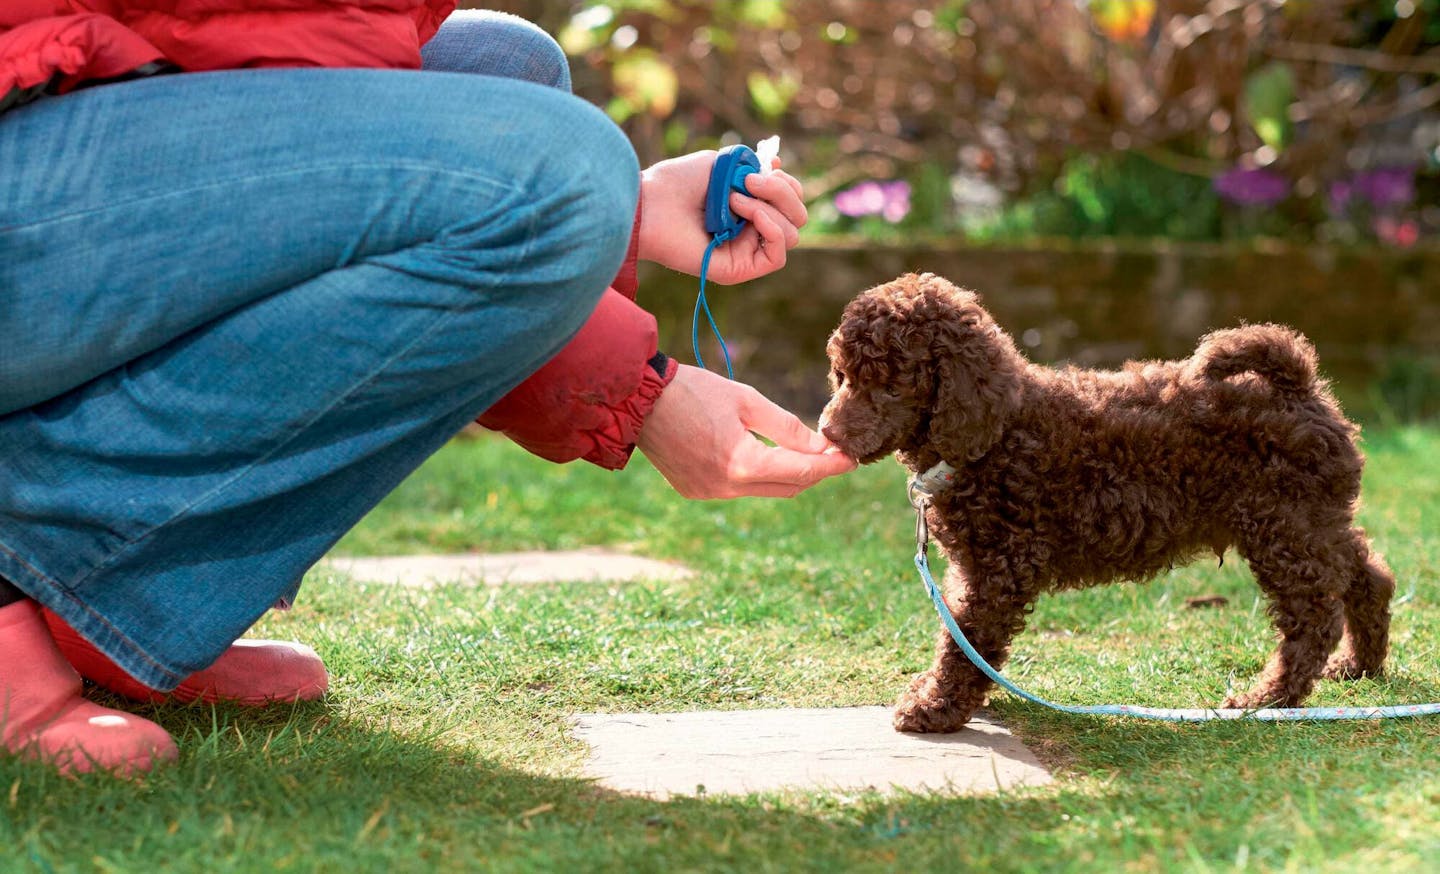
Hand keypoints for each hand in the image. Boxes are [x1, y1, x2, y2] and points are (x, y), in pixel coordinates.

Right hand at [636, 365, 855, 498]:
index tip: (852, 458)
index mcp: (742, 464)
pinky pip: (738, 489)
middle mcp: (726, 488)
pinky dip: (755, 475)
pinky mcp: (694, 491)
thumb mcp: (746, 400)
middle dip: (812, 472)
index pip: (802, 472)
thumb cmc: (693, 390)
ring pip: (763, 490)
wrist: (637, 400)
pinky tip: (758, 453)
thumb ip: (787, 427)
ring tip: (799, 451)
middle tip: (831, 453)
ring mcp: (708, 493)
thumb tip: (821, 446)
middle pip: (788, 488)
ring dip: (784, 474)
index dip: (830, 465)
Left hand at [637, 150, 807, 284]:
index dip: (786, 184)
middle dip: (782, 193)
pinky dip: (771, 228)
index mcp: (750, 207)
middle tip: (749, 180)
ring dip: (769, 208)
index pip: (791, 201)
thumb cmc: (678, 182)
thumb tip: (781, 169)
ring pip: (791, 234)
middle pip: (797, 217)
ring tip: (734, 199)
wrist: (650, 204)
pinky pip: (777, 256)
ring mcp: (746, 251)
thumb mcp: (725, 164)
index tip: (765, 166)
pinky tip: (746, 213)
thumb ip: (756, 168)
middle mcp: (751, 231)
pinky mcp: (739, 269)